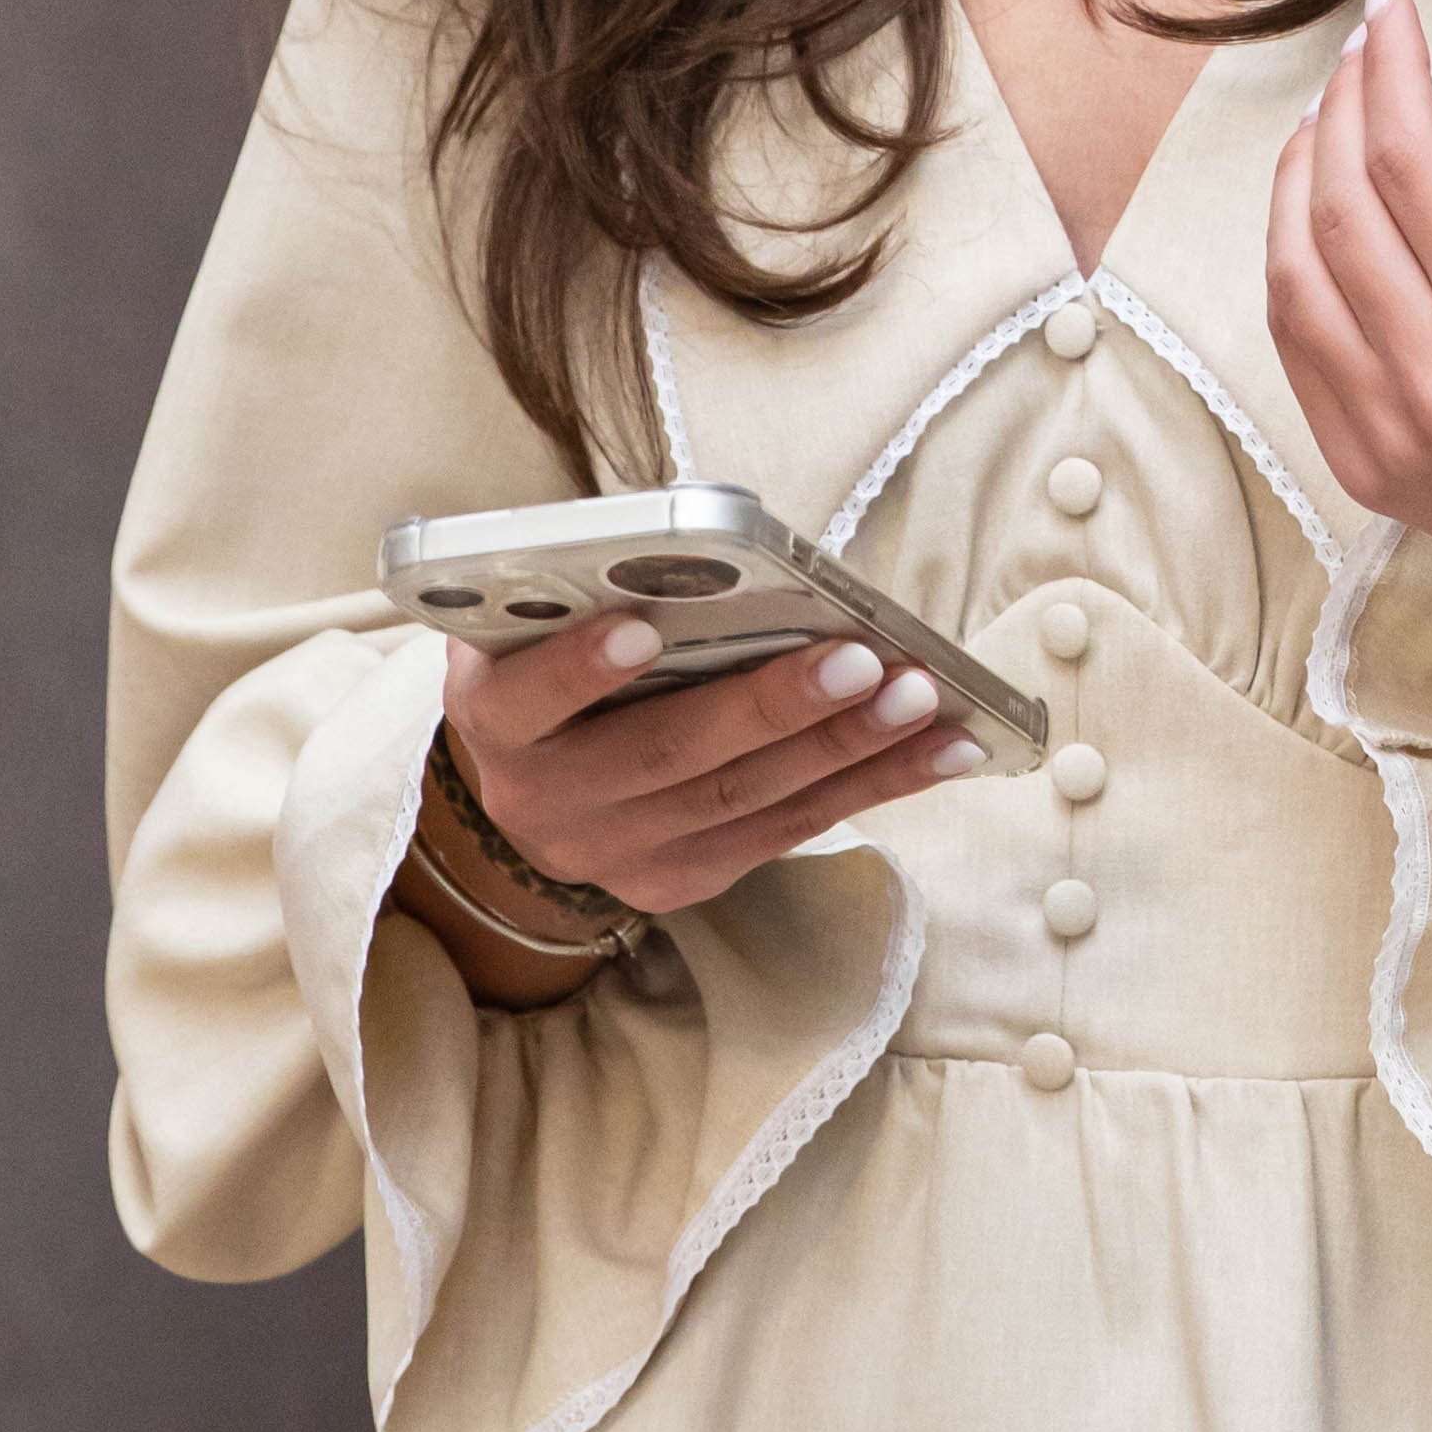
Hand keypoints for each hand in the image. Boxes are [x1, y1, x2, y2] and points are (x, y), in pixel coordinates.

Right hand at [429, 622, 984, 941]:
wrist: (526, 780)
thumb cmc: (549, 657)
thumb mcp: (536, 616)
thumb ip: (595, 585)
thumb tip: (714, 549)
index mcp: (493, 716)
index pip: (527, 696)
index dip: (580, 667)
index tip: (641, 627)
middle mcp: (542, 800)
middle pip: (667, 757)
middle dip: (771, 708)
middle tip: (861, 660)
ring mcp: (613, 856)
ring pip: (741, 802)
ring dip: (844, 749)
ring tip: (922, 699)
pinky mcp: (677, 882)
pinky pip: (784, 832)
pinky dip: (870, 787)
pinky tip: (938, 747)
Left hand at [1266, 0, 1431, 817]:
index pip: (1410, 161)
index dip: (1391, 72)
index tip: (1392, 12)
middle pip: (1339, 206)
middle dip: (1341, 106)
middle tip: (1360, 50)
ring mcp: (1386, 431)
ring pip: (1294, 273)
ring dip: (1295, 179)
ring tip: (1326, 117)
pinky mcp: (1361, 467)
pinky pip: (1294, 345)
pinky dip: (1289, 263)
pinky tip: (1310, 211)